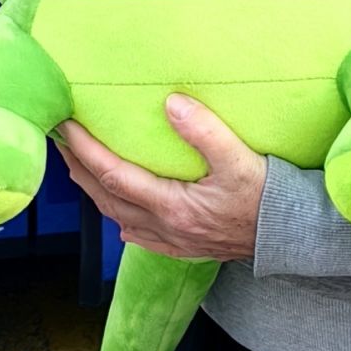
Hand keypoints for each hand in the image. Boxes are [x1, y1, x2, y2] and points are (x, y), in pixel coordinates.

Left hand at [56, 95, 266, 261]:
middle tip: (61, 141)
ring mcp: (170, 240)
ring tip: (80, 165)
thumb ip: (206, 132)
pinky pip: (135, 232)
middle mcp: (164, 228)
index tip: (67, 127)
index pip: (115, 176)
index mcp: (173, 207)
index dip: (87, 151)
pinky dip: (117, 213)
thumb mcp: (240, 160)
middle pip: (105, 198)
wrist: (290, 237)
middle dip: (79, 168)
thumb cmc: (268, 198)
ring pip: (116, 216)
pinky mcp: (181, 246)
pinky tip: (117, 207)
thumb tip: (171, 104)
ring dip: (94, 189)